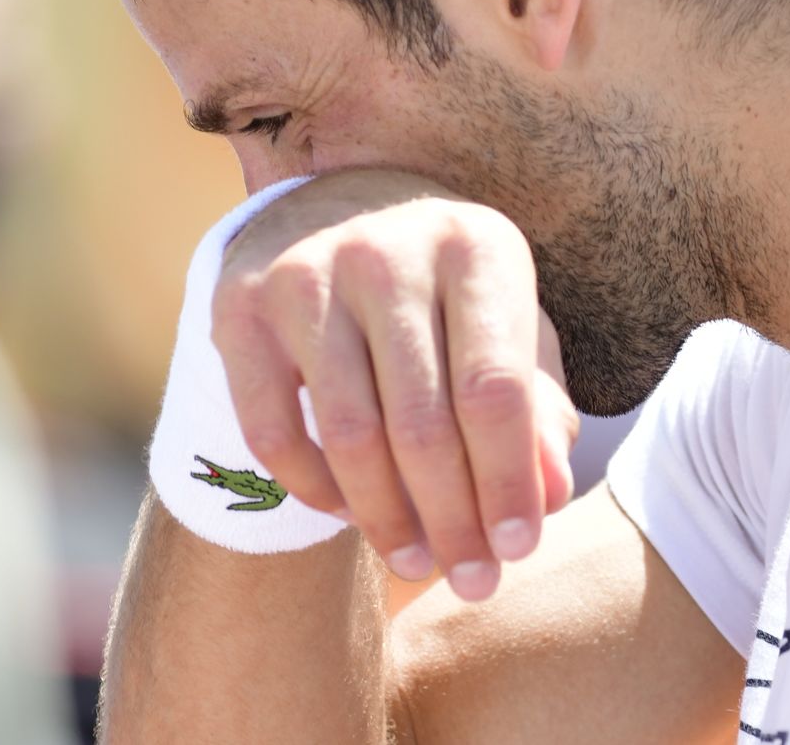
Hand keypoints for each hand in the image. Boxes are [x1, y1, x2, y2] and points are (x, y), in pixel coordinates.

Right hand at [211, 170, 579, 601]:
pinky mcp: (242, 308)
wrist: (332, 209)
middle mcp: (387, 251)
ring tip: (415, 562)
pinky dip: (314, 490)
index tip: (518, 551)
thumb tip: (548, 495)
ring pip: (351, 435)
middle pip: (423, 424)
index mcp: (474, 246)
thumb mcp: (508, 329)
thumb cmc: (444, 295)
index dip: (509, 483)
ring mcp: (307, 274)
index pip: (496, 390)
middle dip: (452, 520)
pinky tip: (348, 512)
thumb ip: (538, 411)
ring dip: (386, 520)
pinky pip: (275, 433)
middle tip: (471, 581)